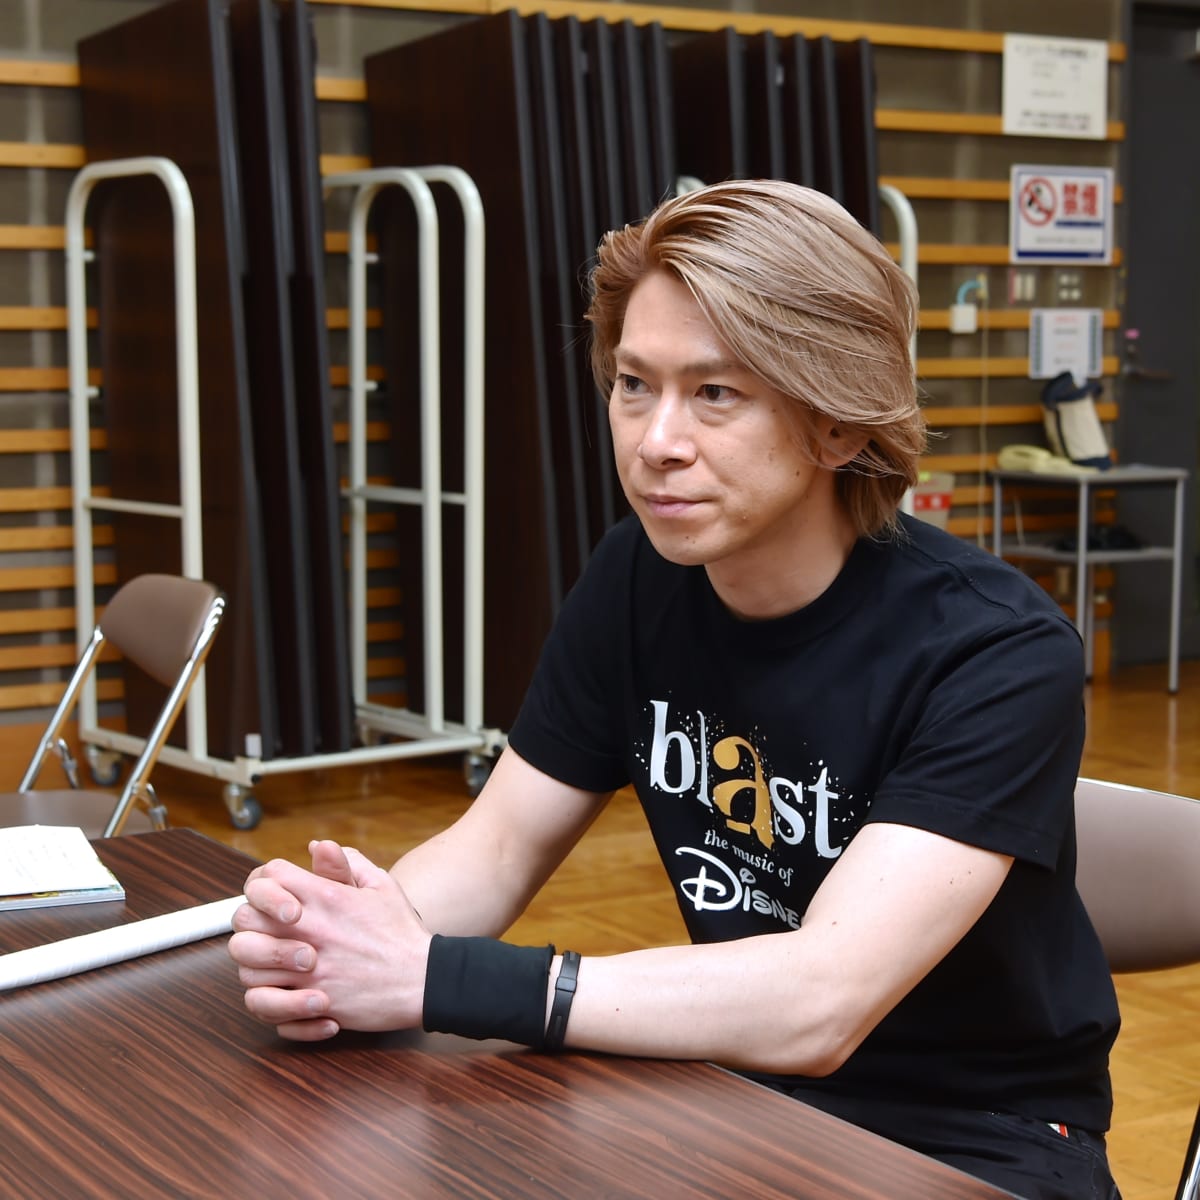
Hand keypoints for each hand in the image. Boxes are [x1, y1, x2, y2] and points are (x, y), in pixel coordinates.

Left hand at [229, 839, 430, 1041]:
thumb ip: (348, 863)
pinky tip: (286, 993)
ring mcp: (305, 969)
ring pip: (245, 965)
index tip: (276, 897)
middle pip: (244, 919)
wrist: (422, 980)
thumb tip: (319, 847)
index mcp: (325, 898)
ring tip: (275, 964)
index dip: (265, 883)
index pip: (268, 876)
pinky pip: (261, 1002)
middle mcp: (309, 930)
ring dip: (256, 963)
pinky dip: (267, 1000)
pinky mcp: (308, 1002)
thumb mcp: (381, 886)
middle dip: (251, 922)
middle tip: (267, 931)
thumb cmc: (401, 933)